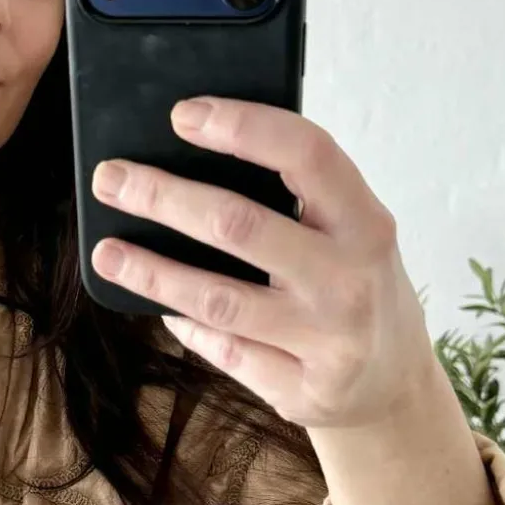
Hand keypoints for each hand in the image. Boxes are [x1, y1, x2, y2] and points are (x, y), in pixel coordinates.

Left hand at [89, 95, 440, 430]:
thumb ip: (301, 195)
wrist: (397, 384)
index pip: (306, 154)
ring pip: (217, 298)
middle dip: (164, 197)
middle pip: (240, 225)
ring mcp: (326, 340)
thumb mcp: (353, 231)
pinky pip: (223, 350)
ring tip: (107, 251)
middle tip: (111, 179)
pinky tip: (158, 307)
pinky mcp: (300, 390)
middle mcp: (348, 279)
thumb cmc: (357, 285)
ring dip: (152, 272)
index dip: (242, 127)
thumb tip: (197, 151)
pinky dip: (184, 325)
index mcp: (365, 222)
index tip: (183, 114)